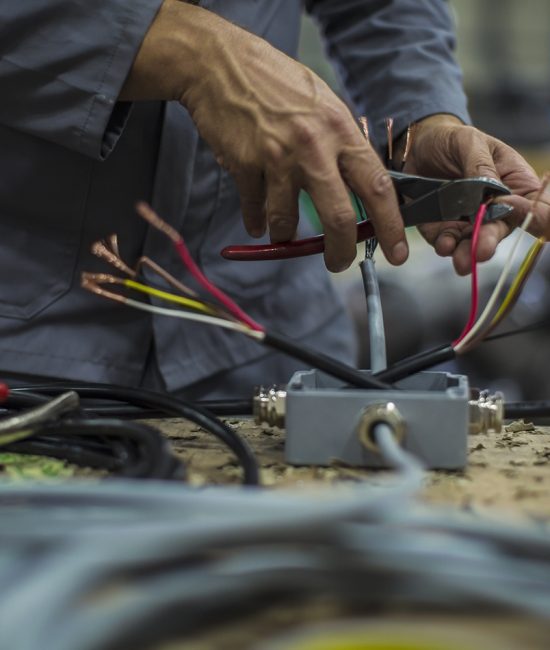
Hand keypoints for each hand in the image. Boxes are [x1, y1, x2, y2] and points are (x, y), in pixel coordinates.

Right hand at [121, 0, 407, 271]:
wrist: (220, 65)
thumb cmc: (276, 83)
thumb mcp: (323, 104)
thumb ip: (340, 146)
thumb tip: (357, 190)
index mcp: (340, 129)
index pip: (376, 186)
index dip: (390, 225)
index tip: (397, 253)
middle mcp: (313, 146)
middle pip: (337, 216)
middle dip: (340, 252)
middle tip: (338, 263)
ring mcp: (277, 158)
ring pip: (287, 222)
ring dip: (285, 235)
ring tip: (282, 231)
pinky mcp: (245, 166)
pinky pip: (255, 211)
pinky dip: (257, 223)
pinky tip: (257, 222)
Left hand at [402, 114, 549, 274]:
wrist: (417, 148)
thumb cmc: (452, 141)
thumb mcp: (470, 142)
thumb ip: (481, 165)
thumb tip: (492, 190)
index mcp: (515, 185)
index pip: (535, 207)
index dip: (530, 213)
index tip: (512, 209)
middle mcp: (495, 210)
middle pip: (500, 231)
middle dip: (490, 241)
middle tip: (482, 250)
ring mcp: (469, 223)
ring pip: (473, 244)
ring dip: (467, 253)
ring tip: (461, 260)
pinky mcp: (443, 230)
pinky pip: (447, 243)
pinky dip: (446, 246)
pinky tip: (444, 245)